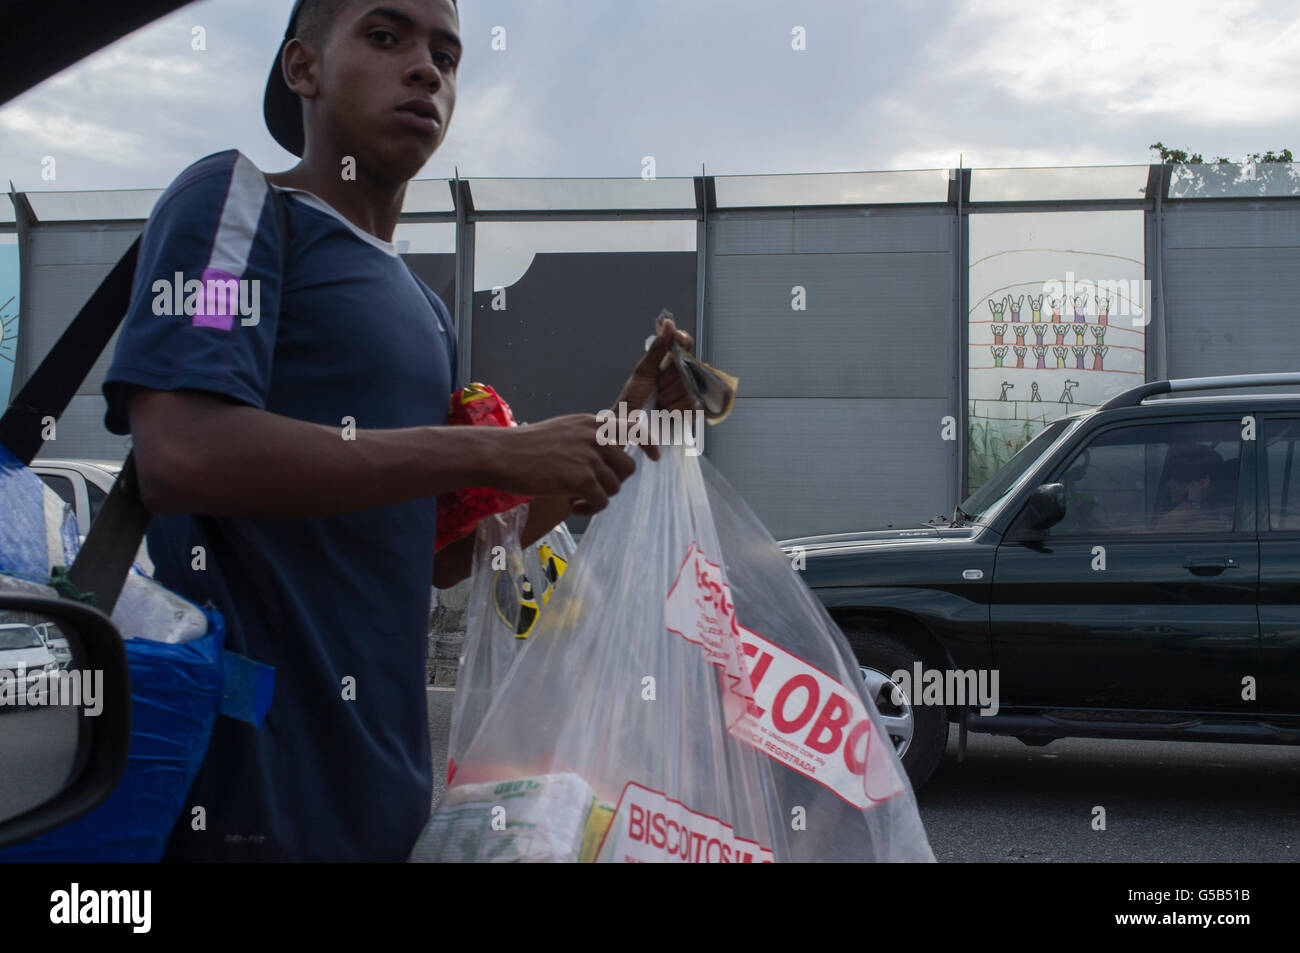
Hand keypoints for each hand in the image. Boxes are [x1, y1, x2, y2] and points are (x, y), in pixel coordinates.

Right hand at [490, 414, 635, 514]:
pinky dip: (590, 509)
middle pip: (627, 467)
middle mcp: (595, 436)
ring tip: (577, 498)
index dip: (648, 443)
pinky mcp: (581, 478)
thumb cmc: (523, 447)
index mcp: (591, 423)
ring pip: (614, 487)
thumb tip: (606, 456)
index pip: (633, 426)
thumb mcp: (561, 430)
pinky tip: (573, 506)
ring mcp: (589, 456)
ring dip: (599, 497)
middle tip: (592, 490)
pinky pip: (601, 501)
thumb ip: (585, 438)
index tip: (655, 457)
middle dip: (613, 482)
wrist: (499, 454)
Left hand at [610, 316, 697, 461]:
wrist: (628, 427)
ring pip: (689, 388)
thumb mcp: (643, 372)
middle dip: (669, 380)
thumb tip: (668, 323)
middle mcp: (681, 378)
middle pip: (688, 369)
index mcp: (670, 365)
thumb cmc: (632, 400)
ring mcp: (688, 395)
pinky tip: (668, 413)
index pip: (685, 346)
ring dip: (671, 398)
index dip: (684, 341)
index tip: (679, 339)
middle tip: (658, 389)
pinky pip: (693, 405)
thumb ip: (658, 349)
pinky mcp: (692, 413)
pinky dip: (677, 410)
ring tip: (660, 404)